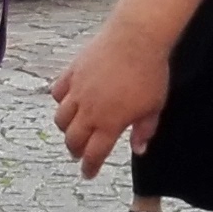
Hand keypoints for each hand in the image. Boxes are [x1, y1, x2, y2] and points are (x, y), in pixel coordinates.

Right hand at [50, 19, 173, 176]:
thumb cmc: (150, 72)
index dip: (90, 167)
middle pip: (73, 139)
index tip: (89, 173)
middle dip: (75, 150)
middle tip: (79, 153)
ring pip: (60, 118)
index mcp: (110, 123)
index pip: (94, 154)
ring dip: (65, 129)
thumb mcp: (154, 106)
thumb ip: (144, 130)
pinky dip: (60, 100)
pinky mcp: (72, 72)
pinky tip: (67, 101)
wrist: (136, 38)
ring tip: (72, 130)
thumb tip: (138, 149)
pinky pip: (58, 92)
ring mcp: (78, 91)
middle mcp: (89, 111)